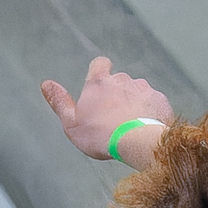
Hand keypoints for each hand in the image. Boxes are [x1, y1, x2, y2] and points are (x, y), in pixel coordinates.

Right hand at [40, 57, 172, 163]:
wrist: (139, 143)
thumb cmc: (102, 136)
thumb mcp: (72, 123)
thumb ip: (60, 102)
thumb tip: (46, 84)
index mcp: (98, 82)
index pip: (100, 64)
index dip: (101, 71)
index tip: (101, 85)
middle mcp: (122, 79)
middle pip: (121, 81)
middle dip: (120, 94)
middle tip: (117, 116)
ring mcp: (144, 89)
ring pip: (139, 92)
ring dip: (137, 103)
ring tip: (134, 125)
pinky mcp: (161, 100)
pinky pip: (156, 103)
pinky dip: (153, 112)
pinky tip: (149, 128)